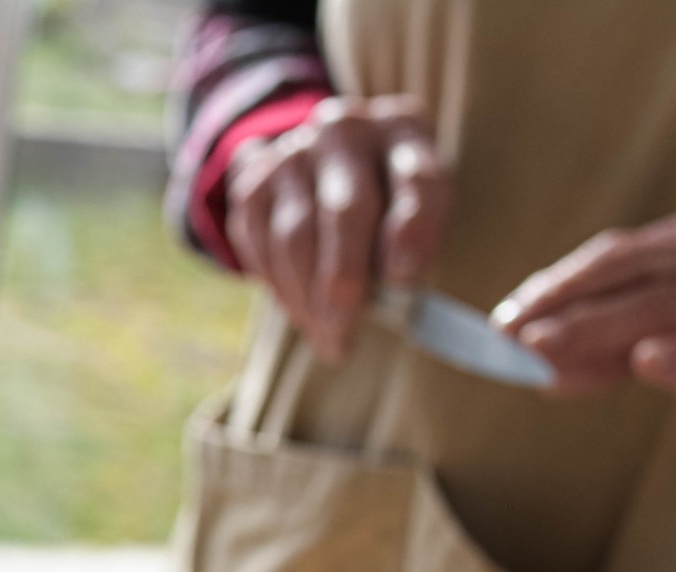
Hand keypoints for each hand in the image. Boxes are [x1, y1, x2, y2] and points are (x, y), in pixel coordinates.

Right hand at [226, 95, 450, 361]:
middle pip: (346, 211)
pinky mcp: (253, 184)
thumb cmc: (390, 203)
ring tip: (328, 337)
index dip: (413, 230)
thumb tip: (399, 302)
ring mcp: (293, 153)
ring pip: (296, 237)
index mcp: (404, 130)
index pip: (417, 177)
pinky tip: (304, 313)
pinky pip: (261, 249)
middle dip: (345, 283)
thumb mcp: (421, 208)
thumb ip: (417, 246)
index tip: (403, 279)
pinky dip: (284, 291)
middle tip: (346, 334)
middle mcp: (346, 130)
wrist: (321, 167)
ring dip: (310, 300)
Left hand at [491, 212, 675, 459]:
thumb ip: (618, 351)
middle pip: (631, 275)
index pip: (617, 256)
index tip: (500, 319)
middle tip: (503, 337)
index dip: (554, 284)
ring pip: (666, 308)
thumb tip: (537, 368)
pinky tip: (645, 363)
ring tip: (538, 353)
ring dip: (596, 328)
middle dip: (561, 304)